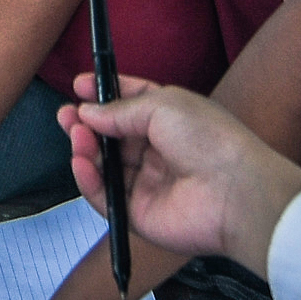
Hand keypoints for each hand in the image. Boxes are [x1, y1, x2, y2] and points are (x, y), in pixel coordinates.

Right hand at [64, 75, 300, 273]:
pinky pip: (105, 197)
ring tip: (76, 137)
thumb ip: (119, 110)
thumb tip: (88, 112)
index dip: (103, 95)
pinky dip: (88, 180)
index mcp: (169, 121)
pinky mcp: (138, 213)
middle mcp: (157, 152)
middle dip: (86, 124)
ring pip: (104, 166)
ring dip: (85, 149)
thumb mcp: (162, 106)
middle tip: (66, 115)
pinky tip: (81, 163)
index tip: (79, 85)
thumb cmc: (210, 139)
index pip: (129, 105)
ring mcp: (147, 183)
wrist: (234, 190)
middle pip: (111, 137)